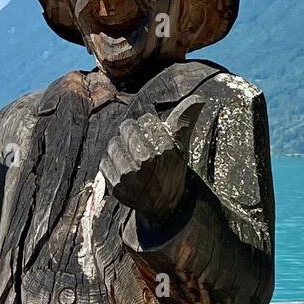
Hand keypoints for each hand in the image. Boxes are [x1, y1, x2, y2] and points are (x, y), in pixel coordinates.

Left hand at [101, 102, 199, 222]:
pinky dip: (111, 163)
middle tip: (138, 143)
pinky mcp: (117, 188)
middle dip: (131, 133)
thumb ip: (185, 120)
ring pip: (113, 144)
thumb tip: (199, 99)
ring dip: (119, 147)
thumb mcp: (181, 146)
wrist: (164, 205)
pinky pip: (104, 163)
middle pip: (127, 129)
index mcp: (164, 149)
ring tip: (129, 155)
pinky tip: (122, 167)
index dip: (148, 125)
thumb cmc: (171, 169)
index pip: (146, 120)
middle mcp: (146, 162)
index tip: (152, 134)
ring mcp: (129, 176)